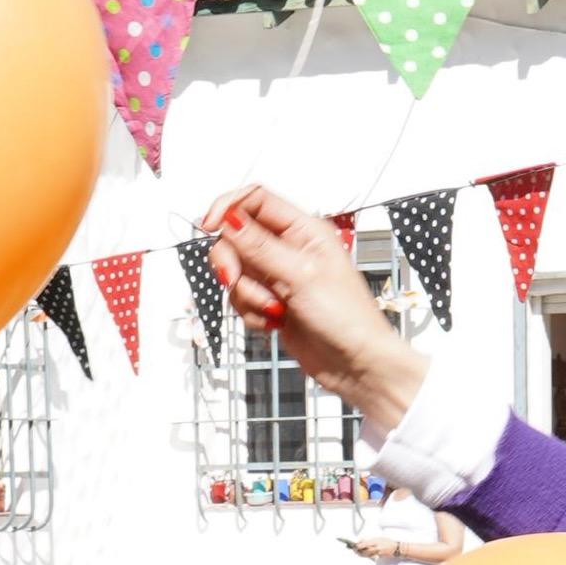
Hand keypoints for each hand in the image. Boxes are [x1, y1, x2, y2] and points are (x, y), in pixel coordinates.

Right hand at [207, 187, 426, 430]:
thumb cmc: (348, 319)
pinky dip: (251, 313)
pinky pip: (242, 299)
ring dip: (246, 295)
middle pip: (236, 237)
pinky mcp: (272, 302)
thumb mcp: (301, 275)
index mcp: (304, 230)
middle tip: (233, 279)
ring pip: (236, 272)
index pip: (255, 200)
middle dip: (231, 261)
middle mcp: (290, 248)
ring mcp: (279, 276)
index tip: (209, 226)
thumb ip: (260, 246)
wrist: (356, 365)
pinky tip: (275, 322)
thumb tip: (229, 218)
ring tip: (274, 310)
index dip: (228, 207)